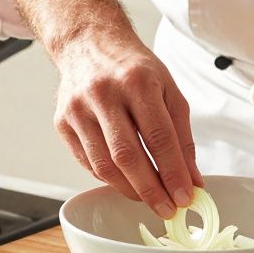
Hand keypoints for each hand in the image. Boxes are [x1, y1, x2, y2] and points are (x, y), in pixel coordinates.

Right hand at [53, 31, 201, 217]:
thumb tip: (191, 179)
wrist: (89, 43)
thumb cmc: (133, 67)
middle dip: (152, 190)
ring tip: (149, 199)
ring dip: (130, 190)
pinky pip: (88, 162)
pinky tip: (126, 181)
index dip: (173, 173)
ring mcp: (78, 109)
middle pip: (128, 156)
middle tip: (168, 209)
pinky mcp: (62, 122)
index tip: (186, 196)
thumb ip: (182, 136)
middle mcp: (104, 94)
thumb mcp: (168, 90)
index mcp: (137, 81)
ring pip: (104, 165)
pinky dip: (110, 178)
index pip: (159, 138)